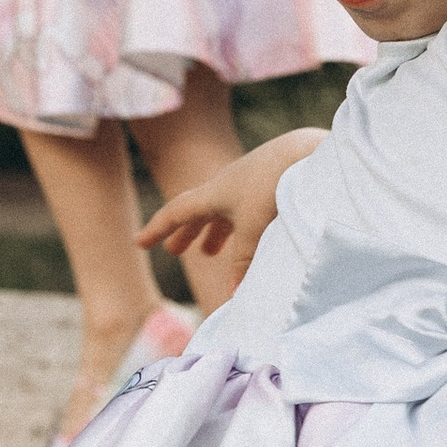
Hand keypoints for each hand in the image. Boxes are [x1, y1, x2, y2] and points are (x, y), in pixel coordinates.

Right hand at [137, 132, 325, 298]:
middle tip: (174, 251)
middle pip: (197, 212)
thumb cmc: (274, 185)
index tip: (139, 242)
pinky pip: (243, 210)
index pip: (175, 213)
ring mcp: (247, 184)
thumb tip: (233, 293)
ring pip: (221, 211)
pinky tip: (248, 236)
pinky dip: (238, 227)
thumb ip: (243, 261)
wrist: (307, 152)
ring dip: (212, 231)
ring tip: (209, 251)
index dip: (156, 229)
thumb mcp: (254, 227)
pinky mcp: (268, 184)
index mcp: (212, 194)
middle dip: (184, 232)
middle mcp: (225, 186)